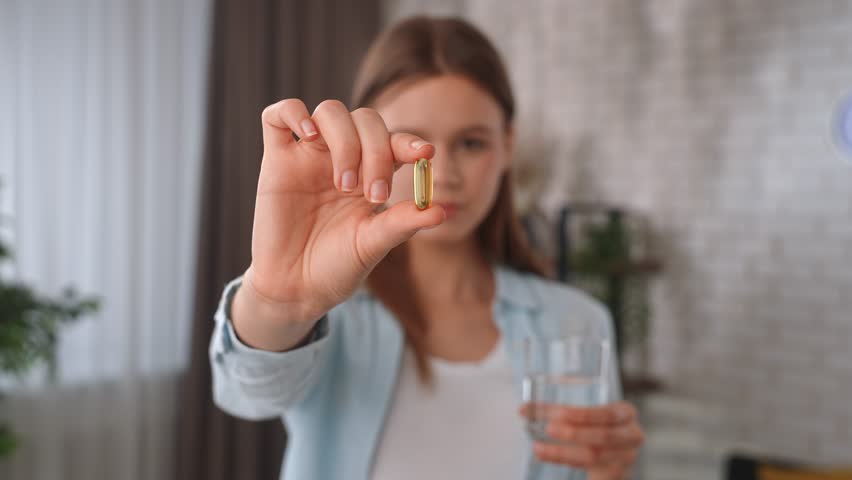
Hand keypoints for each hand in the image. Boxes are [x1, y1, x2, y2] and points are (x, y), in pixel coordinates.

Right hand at [245, 98, 444, 323]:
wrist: (294, 289)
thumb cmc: (336, 267)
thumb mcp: (372, 245)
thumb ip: (401, 223)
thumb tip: (441, 211)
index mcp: (370, 175)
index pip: (393, 142)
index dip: (410, 142)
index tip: (425, 154)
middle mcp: (341, 159)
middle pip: (365, 120)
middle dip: (377, 150)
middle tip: (373, 193)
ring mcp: (309, 157)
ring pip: (330, 112)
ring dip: (346, 141)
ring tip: (344, 183)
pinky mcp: (276, 161)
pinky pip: (277, 116)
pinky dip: (294, 113)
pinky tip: (309, 135)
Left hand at [519, 401, 643, 479]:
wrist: (613, 455)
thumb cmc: (596, 427)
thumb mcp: (585, 415)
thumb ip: (557, 411)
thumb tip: (523, 409)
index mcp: (625, 413)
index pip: (604, 413)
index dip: (580, 415)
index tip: (555, 414)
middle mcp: (631, 435)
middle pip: (603, 437)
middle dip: (573, 433)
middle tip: (548, 429)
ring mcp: (626, 458)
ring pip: (593, 456)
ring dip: (562, 452)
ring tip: (538, 447)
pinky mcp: (615, 474)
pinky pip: (589, 469)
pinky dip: (565, 461)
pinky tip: (546, 455)